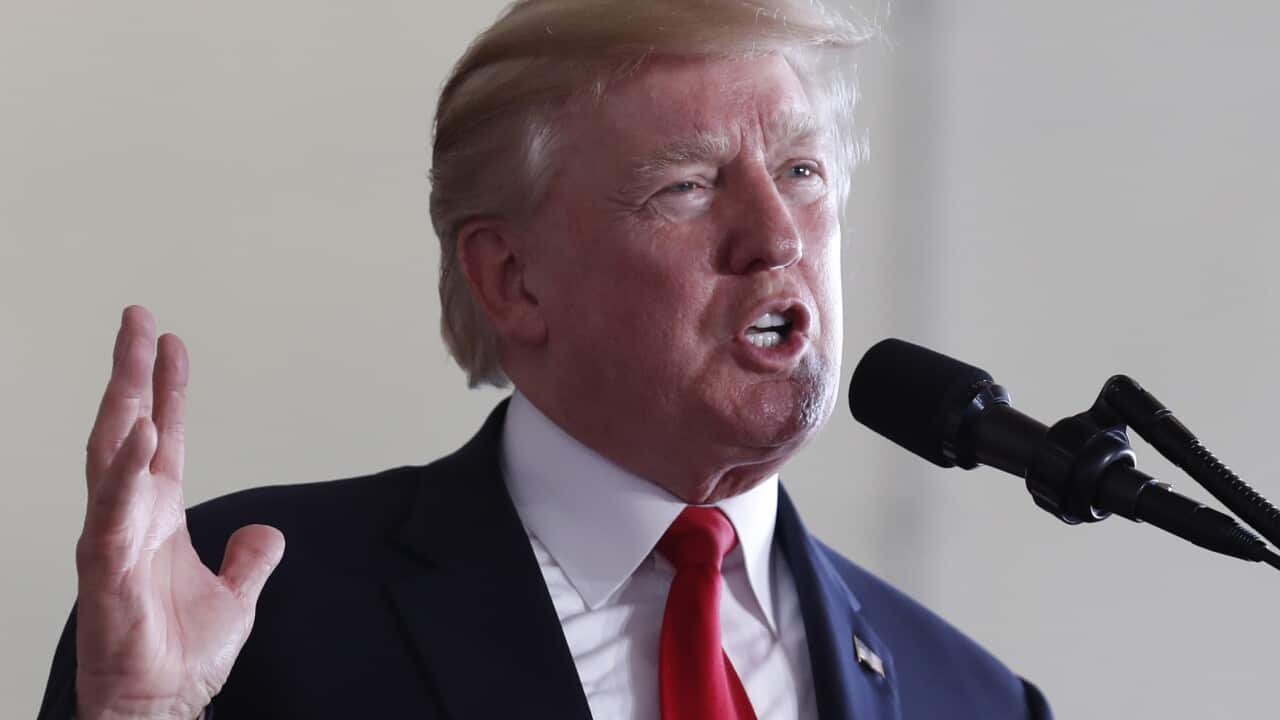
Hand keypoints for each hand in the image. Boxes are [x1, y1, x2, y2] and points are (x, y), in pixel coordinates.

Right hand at [75, 306, 284, 719]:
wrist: (159, 704)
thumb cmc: (179, 656)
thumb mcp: (235, 596)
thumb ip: (249, 559)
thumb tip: (264, 533)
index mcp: (157, 516)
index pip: (162, 436)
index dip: (165, 389)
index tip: (170, 342)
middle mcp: (130, 516)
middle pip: (127, 427)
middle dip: (132, 371)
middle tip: (139, 318)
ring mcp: (113, 536)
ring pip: (111, 453)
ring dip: (122, 399)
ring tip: (135, 348)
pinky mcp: (107, 566)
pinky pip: (111, 509)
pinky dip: (123, 470)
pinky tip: (136, 433)